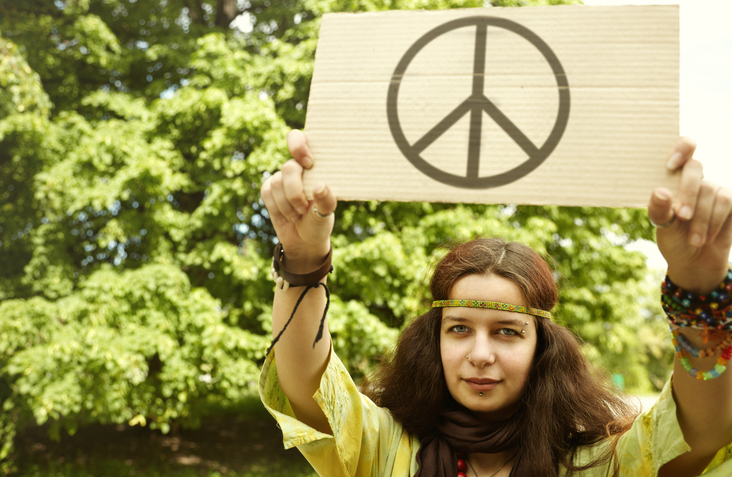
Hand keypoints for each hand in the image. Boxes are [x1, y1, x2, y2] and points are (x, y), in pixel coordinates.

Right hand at [261, 130, 336, 271]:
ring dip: (288, 204)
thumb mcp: (326, 214)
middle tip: (304, 207)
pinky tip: (287, 215)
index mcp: (315, 166)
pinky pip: (267, 192)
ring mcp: (282, 178)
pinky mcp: (269, 188)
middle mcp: (298, 168)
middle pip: (288, 167)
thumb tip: (320, 186)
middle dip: (294, 191)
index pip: (300, 140)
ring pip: (277, 182)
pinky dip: (277, 208)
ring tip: (299, 214)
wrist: (304, 240)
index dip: (299, 145)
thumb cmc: (319, 222)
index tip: (308, 163)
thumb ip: (326, 201)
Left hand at [648, 137, 731, 292]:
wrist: (694, 261)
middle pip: (695, 167)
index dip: (680, 148)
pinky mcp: (729, 201)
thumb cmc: (672, 238)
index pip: (681, 149)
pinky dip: (714, 222)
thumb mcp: (661, 226)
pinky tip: (705, 238)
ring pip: (710, 190)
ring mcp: (713, 188)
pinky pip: (726, 202)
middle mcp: (694, 179)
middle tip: (682, 216)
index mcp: (672, 178)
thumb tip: (660, 191)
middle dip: (688, 193)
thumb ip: (659, 209)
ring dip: (701, 218)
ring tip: (694, 240)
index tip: (670, 165)